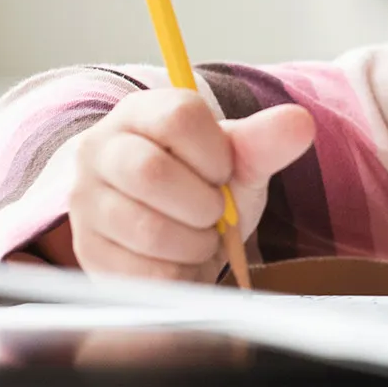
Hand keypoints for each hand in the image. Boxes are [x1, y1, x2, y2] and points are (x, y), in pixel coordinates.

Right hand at [66, 89, 315, 281]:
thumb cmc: (203, 190)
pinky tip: (177, 260)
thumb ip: (264, 142)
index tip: (223, 171)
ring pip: (148, 229)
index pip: (178, 117)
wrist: (176, 243)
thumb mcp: (239, 163)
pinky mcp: (88, 252)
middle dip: (203, 204)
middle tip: (213, 211)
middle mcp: (100, 151)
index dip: (215, 153)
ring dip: (194, 243)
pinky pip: (143, 272)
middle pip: (152, 172)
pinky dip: (178, 273)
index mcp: (140, 114)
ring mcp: (87, 203)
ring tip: (198, 236)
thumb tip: (300, 121)